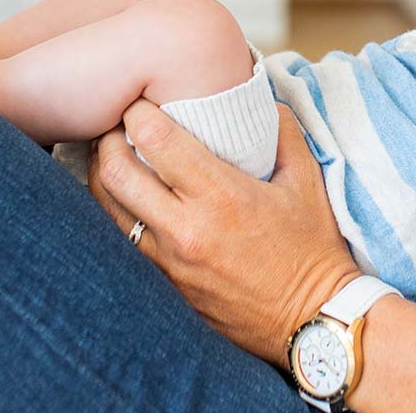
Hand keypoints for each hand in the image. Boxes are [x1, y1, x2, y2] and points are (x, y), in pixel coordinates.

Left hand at [88, 100, 362, 363]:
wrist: (312, 319)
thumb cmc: (311, 247)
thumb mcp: (306, 180)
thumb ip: (281, 130)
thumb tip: (258, 97)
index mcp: (221, 195)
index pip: (155, 139)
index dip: (138, 112)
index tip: (141, 103)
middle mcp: (186, 229)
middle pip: (116, 171)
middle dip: (109, 139)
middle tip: (117, 126)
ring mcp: (169, 262)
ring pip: (107, 208)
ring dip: (103, 176)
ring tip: (114, 157)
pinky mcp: (164, 286)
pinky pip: (121, 242)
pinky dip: (115, 213)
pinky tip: (126, 199)